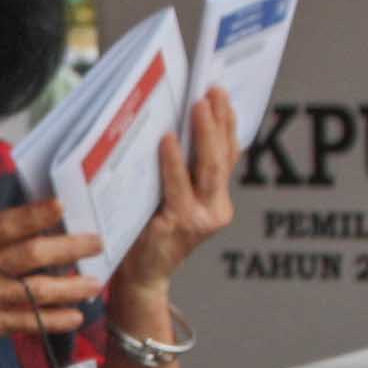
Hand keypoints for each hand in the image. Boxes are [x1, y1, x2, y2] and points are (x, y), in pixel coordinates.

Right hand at [0, 198, 101, 367]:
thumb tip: (25, 228)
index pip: (4, 225)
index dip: (34, 215)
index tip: (62, 206)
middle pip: (28, 254)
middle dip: (67, 248)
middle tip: (96, 243)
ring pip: (33, 290)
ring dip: (69, 287)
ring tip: (95, 284)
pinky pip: (26, 322)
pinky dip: (53, 319)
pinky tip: (75, 317)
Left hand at [112, 86, 237, 303]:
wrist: (139, 276)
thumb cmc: (149, 232)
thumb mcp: (172, 198)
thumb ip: (182, 172)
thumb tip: (174, 124)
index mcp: (217, 201)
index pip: (228, 156)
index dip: (228, 124)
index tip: (222, 94)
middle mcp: (216, 209)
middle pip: (222, 157)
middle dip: (219, 121)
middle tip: (212, 91)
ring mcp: (201, 218)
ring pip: (209, 168)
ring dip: (205, 133)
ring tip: (199, 105)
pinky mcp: (179, 224)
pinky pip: (178, 185)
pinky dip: (174, 160)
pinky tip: (169, 139)